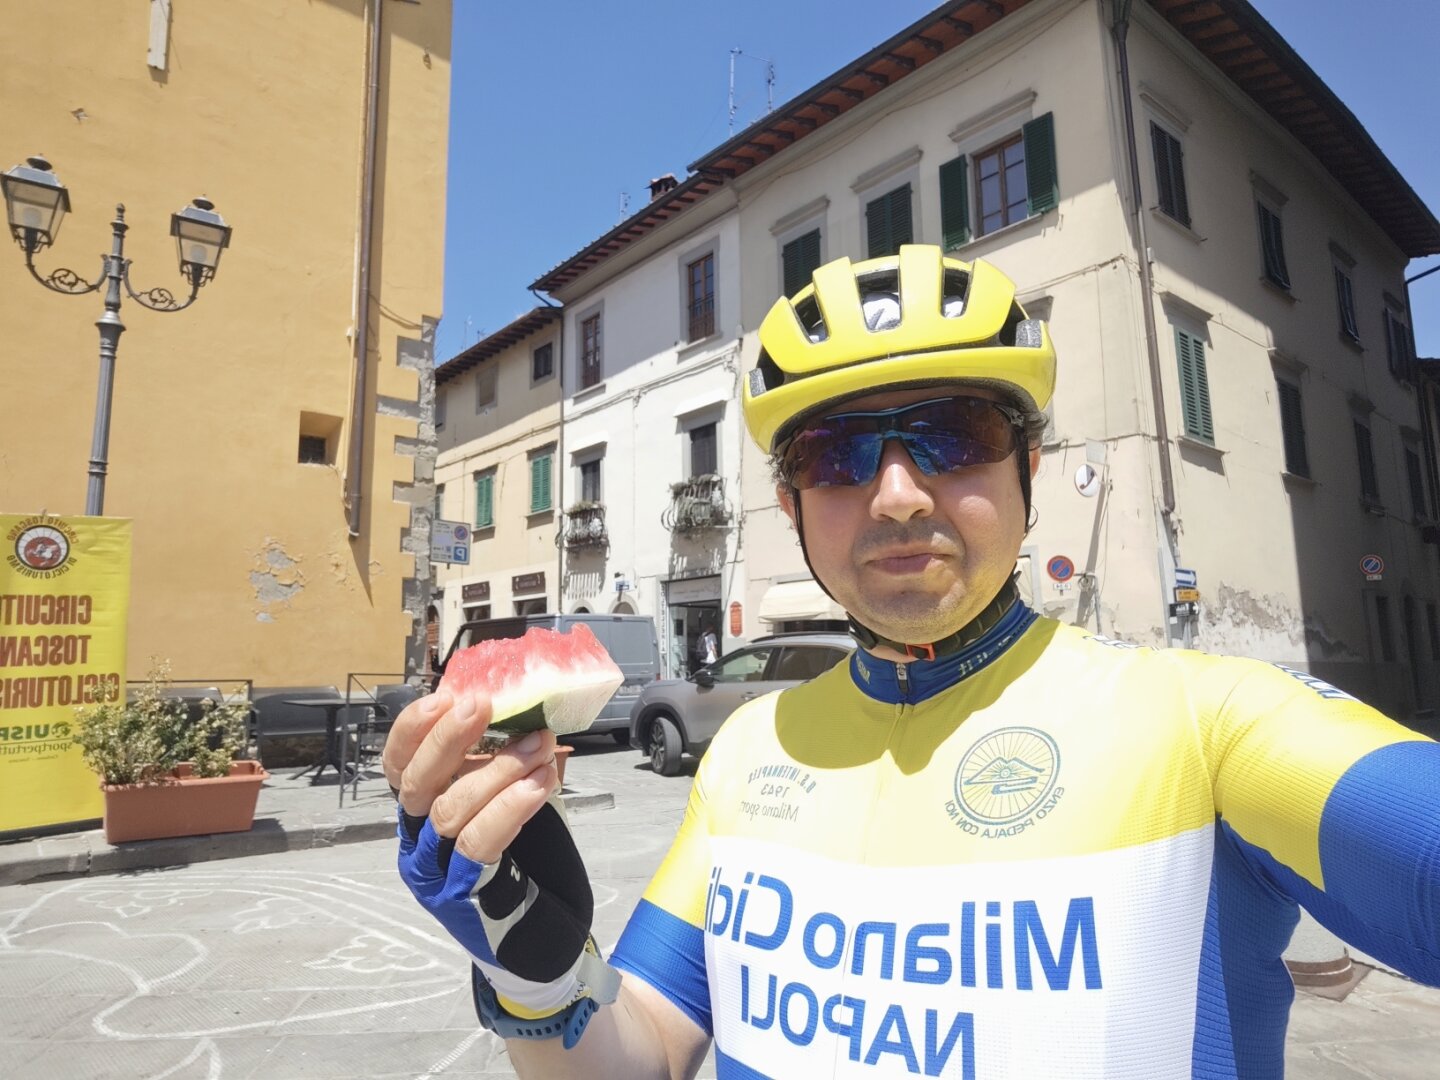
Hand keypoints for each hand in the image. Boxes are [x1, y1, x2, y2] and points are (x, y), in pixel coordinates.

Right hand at [384, 691, 597, 1013]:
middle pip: (416, 783)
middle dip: (448, 738)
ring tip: (539, 745)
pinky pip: (477, 844)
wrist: (545, 941)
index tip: (447, 694)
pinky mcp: (462, 897)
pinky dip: (510, 807)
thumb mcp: (514, 801)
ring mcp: (434, 873)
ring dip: (498, 769)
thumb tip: (524, 711)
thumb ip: (505, 765)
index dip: (415, 728)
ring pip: (450, 811)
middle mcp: (417, 842)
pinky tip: (541, 782)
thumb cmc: (528, 866)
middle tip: (483, 704)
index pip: (398, 764)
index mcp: (421, 812)